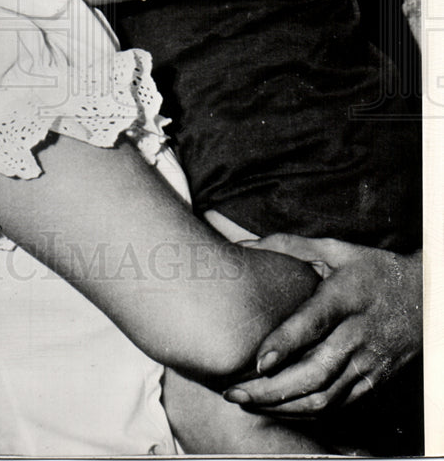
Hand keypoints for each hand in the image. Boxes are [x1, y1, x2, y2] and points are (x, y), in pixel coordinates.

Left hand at [223, 235, 420, 414]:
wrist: (427, 298)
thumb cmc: (372, 270)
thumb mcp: (335, 249)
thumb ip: (290, 246)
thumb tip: (245, 245)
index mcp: (345, 298)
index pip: (314, 323)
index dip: (285, 344)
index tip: (258, 361)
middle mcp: (357, 335)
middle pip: (315, 371)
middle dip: (272, 388)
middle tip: (234, 391)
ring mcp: (368, 363)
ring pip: (324, 396)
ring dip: (283, 406)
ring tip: (246, 402)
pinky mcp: (373, 381)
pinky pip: (337, 405)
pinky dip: (305, 412)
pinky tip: (277, 408)